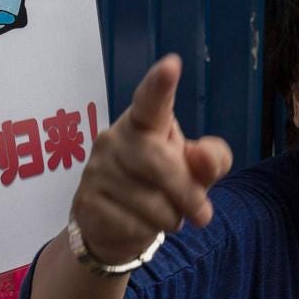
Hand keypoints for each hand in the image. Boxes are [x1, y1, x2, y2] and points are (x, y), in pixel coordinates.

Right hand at [71, 55, 232, 263]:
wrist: (113, 227)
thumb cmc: (160, 186)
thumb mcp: (194, 171)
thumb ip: (210, 160)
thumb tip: (205, 158)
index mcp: (144, 122)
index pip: (151, 101)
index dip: (160, 85)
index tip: (171, 65)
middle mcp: (115, 138)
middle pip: (159, 162)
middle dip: (187, 193)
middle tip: (204, 215)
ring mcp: (97, 170)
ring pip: (150, 202)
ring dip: (170, 217)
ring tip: (166, 216)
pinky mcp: (87, 202)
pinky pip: (131, 224)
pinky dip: (146, 232)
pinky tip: (139, 225)